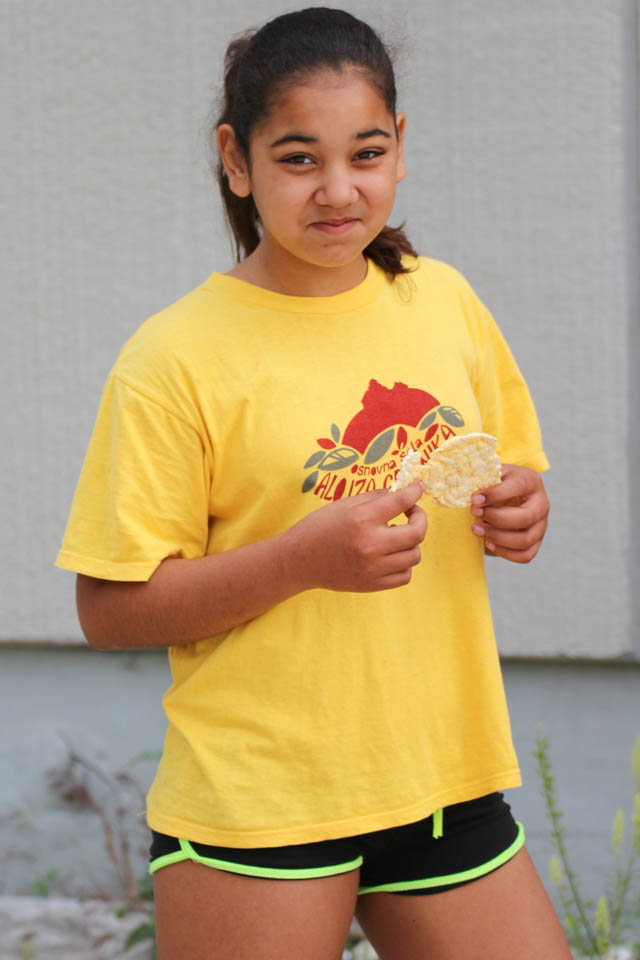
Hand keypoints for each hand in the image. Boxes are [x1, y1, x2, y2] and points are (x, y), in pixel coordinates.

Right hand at [288, 481, 426, 591]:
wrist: (299, 561)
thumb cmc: (319, 528)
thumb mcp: (343, 504)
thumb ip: (373, 497)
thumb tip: (399, 491)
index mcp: (362, 519)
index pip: (401, 502)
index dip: (415, 491)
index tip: (418, 487)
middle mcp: (370, 544)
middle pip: (417, 533)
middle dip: (420, 518)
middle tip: (412, 513)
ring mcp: (373, 567)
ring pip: (414, 556)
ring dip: (411, 542)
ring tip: (396, 536)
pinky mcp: (372, 584)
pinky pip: (405, 575)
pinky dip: (404, 563)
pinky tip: (392, 555)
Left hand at [470, 464, 548, 563]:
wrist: (506, 495)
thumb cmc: (496, 483)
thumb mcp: (492, 474)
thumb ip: (484, 478)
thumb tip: (474, 496)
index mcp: (531, 481)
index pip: (519, 486)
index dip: (496, 494)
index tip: (474, 499)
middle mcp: (541, 503)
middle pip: (526, 517)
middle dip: (496, 518)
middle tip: (474, 514)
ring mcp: (541, 524)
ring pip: (525, 539)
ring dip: (498, 538)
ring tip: (477, 530)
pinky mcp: (536, 541)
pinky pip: (525, 555)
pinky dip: (505, 553)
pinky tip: (488, 543)